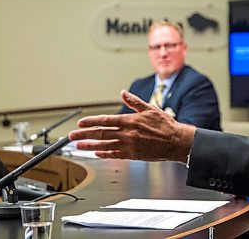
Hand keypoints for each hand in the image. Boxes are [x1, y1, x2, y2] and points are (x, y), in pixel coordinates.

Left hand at [68, 90, 195, 162]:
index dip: (91, 122)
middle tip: (71, 136)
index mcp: (130, 121)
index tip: (80, 123)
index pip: (105, 120)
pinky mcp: (133, 155)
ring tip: (78, 146)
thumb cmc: (165, 125)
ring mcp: (129, 145)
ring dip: (89, 145)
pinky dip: (104, 154)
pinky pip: (114, 155)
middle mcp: (127, 134)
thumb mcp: (150, 108)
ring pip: (104, 145)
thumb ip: (134, 102)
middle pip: (100, 133)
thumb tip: (123, 93)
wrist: (176, 141)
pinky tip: (96, 153)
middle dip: (84, 134)